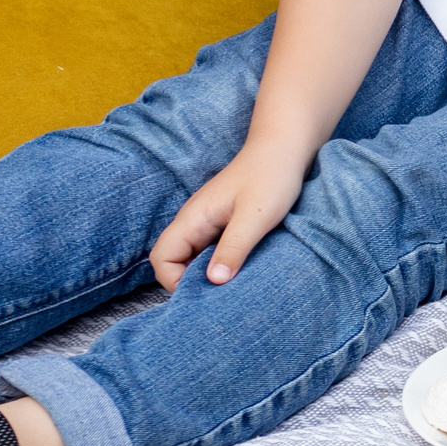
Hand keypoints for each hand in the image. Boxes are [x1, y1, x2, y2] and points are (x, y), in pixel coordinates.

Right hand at [150, 143, 309, 290]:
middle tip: (221, 297)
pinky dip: (223, 263)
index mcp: (192, 219)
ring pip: (195, 258)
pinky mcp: (226, 224)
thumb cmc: (270, 178)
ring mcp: (209, 223)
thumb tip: (213, 281)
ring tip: (234, 287)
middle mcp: (195, 222)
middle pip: (175, 262)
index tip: (205, 293)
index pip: (161, 259)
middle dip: (192, 283)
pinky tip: (243, 270)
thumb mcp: (254, 217)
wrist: (285, 148)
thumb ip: (233, 248)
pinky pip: (213, 251)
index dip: (174, 281)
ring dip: (209, 274)